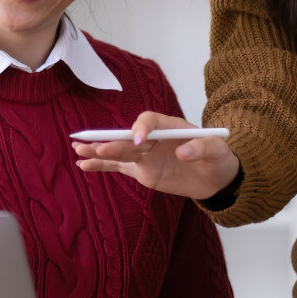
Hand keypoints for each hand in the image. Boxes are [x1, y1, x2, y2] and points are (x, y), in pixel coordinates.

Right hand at [73, 110, 240, 200]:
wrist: (215, 177)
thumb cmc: (217, 157)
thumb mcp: (217, 150)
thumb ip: (202, 148)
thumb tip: (183, 152)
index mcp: (168, 127)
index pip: (149, 120)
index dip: (142, 128)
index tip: (140, 141)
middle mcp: (152, 139)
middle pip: (128, 137)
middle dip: (111, 141)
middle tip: (96, 147)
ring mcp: (144, 155)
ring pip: (118, 152)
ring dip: (98, 151)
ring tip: (78, 149)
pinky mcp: (141, 170)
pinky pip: (117, 167)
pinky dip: (100, 166)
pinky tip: (83, 164)